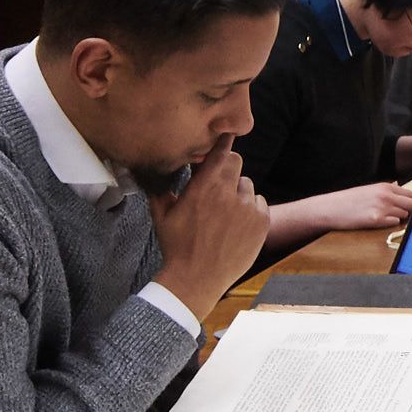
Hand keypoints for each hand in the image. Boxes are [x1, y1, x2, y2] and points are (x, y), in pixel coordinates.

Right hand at [151, 146, 270, 315]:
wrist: (196, 278)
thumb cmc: (175, 246)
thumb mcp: (160, 214)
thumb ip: (160, 187)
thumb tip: (150, 169)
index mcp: (203, 186)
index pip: (221, 150)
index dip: (224, 140)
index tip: (226, 132)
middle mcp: (228, 193)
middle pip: (236, 162)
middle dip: (227, 169)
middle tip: (218, 186)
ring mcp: (247, 208)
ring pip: (247, 185)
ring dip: (238, 193)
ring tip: (225, 214)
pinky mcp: (261, 223)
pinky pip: (260, 204)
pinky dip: (251, 210)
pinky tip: (237, 225)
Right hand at [311, 180, 411, 233]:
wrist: (331, 208)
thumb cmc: (350, 200)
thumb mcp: (370, 190)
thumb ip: (386, 191)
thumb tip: (401, 190)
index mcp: (385, 187)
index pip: (410, 195)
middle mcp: (386, 195)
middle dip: (410, 211)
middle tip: (403, 216)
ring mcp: (382, 208)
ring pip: (404, 215)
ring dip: (398, 218)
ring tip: (383, 217)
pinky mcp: (376, 220)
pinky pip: (394, 223)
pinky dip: (390, 224)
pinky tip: (378, 222)